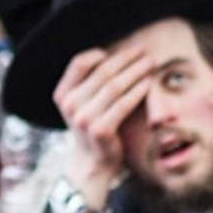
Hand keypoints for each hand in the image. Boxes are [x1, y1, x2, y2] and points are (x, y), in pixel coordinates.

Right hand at [52, 42, 156, 212]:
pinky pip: (123, 104)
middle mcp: (70, 104)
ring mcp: (83, 118)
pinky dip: (137, 91)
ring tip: (150, 63)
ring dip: (135, 71)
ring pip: (114, 86)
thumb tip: (115, 55)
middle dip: (126, 58)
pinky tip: (148, 83)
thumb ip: (89, 84)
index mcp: (62, 94)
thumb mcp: (82, 104)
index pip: (78, 63)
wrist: (91, 163)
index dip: (99, 53)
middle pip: (101, 72)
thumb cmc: (92, 127)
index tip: (119, 49)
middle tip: (143, 51)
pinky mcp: (100, 130)